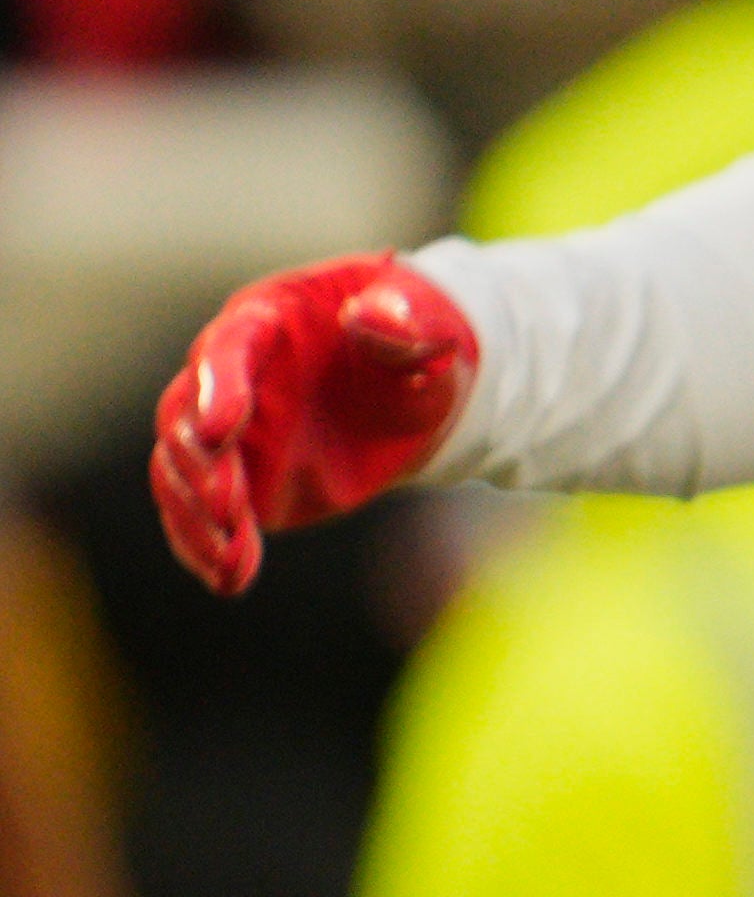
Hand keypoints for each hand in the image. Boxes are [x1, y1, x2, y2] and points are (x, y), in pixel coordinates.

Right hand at [152, 258, 477, 590]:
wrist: (419, 384)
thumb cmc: (417, 333)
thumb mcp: (428, 321)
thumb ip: (406, 320)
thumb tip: (369, 317)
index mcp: (266, 321)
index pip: (227, 350)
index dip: (219, 389)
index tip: (219, 431)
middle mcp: (228, 376)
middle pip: (185, 418)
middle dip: (201, 466)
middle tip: (228, 508)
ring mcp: (231, 433)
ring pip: (182, 473)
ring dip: (196, 518)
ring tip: (229, 561)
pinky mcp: (243, 481)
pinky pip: (205, 515)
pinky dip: (210, 548)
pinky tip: (230, 580)